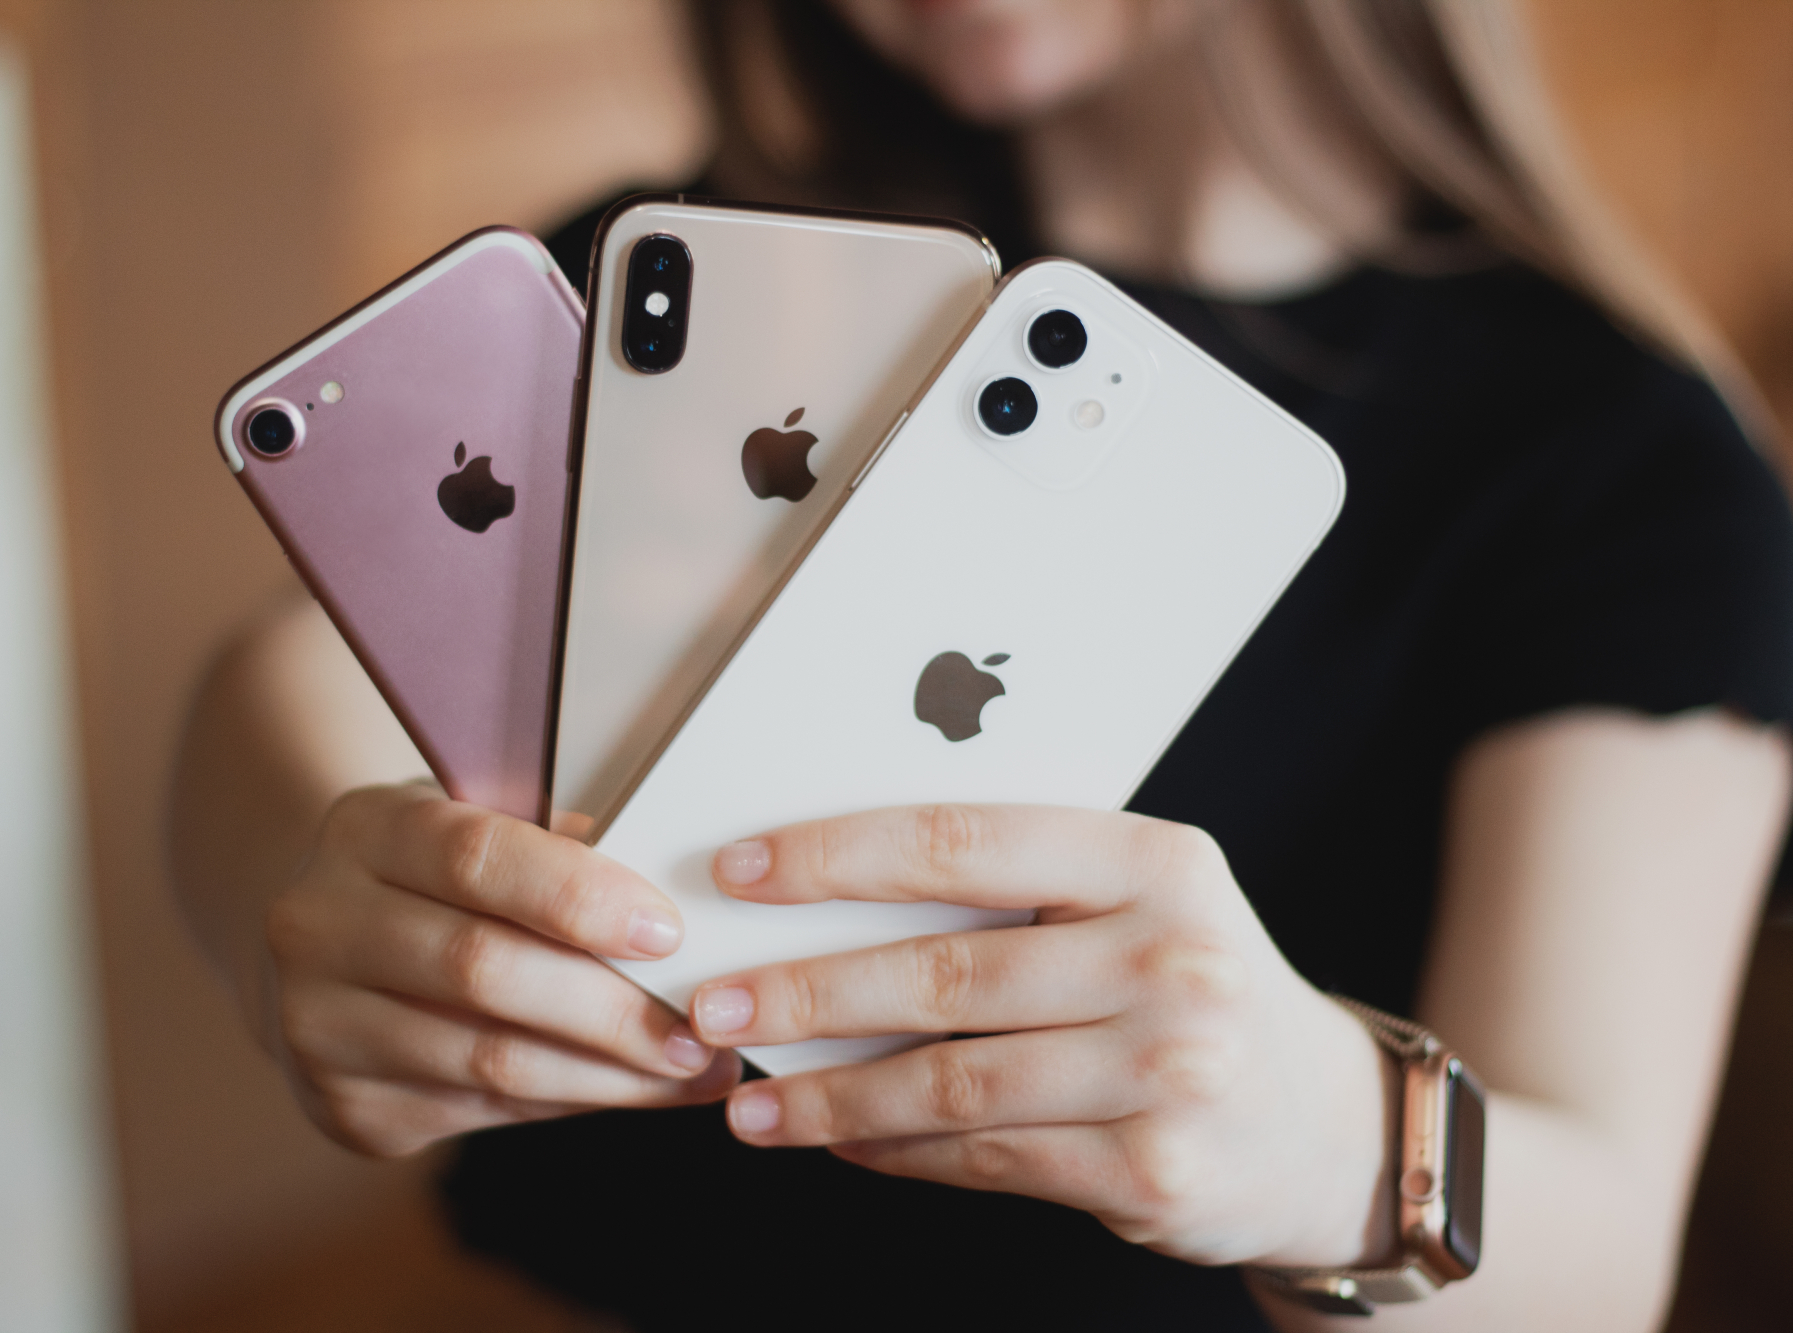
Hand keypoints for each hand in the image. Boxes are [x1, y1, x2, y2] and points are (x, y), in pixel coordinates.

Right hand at [260, 782, 740, 1155]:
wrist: (314, 946)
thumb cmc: (432, 876)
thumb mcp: (474, 825)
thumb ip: (557, 852)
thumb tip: (675, 907)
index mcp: (364, 831)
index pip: (476, 859)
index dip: (579, 897)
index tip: (667, 932)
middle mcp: (320, 927)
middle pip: (484, 971)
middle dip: (610, 1006)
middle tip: (701, 1023)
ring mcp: (320, 1027)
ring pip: (490, 1060)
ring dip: (609, 1074)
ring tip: (692, 1070)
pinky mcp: (347, 1109)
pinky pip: (485, 1111)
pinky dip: (572, 1101)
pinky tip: (631, 1091)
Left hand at [687, 804, 1394, 1267]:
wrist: (1327, 1126)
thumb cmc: (1192, 987)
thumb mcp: (1139, 904)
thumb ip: (1014, 888)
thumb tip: (825, 899)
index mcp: (1155, 862)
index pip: (962, 840)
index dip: (836, 857)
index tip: (737, 876)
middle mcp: (1170, 959)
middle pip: (944, 971)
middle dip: (804, 991)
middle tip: (710, 1007)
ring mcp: (1169, 1073)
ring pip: (952, 1081)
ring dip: (830, 1093)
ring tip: (748, 1102)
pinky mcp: (1154, 1173)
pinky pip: (987, 1158)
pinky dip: (895, 1152)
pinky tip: (838, 1139)